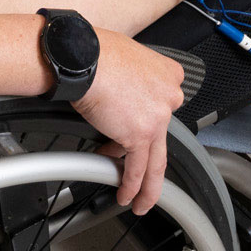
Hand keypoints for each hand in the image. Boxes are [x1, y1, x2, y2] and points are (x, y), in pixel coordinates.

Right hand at [72, 31, 185, 213]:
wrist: (82, 58)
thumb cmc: (96, 51)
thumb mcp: (128, 54)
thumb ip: (136, 75)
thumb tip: (121, 87)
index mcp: (168, 73)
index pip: (166, 103)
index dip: (150, 119)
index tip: (138, 127)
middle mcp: (169, 96)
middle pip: (163, 136)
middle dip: (154, 159)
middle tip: (148, 175)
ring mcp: (157, 117)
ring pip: (157, 161)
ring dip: (148, 186)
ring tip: (140, 199)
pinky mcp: (140, 135)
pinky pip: (137, 168)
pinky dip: (131, 186)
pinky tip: (126, 195)